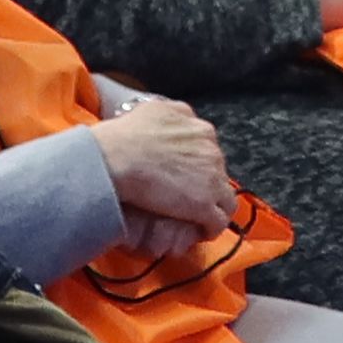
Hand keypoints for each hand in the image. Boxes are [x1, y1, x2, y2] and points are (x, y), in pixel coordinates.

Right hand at [89, 95, 235, 232]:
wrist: (117, 158)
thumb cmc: (126, 136)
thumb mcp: (154, 110)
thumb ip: (174, 112)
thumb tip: (178, 117)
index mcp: (200, 130)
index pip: (210, 150)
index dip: (199, 164)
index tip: (188, 174)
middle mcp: (211, 152)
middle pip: (218, 173)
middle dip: (206, 185)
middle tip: (188, 196)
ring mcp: (212, 179)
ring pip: (225, 198)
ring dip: (213, 208)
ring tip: (197, 218)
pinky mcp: (205, 206)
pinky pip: (219, 221)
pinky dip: (211, 228)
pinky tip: (200, 231)